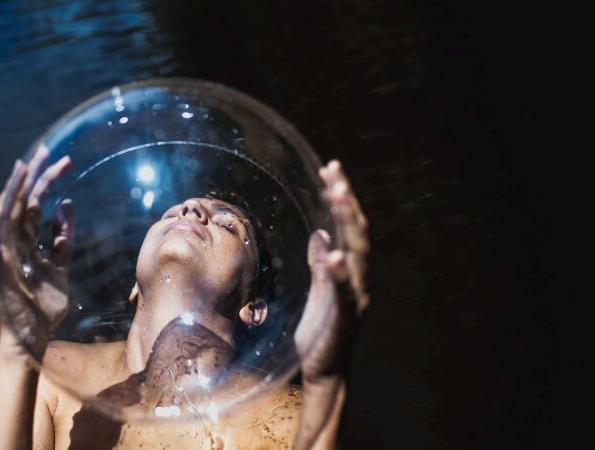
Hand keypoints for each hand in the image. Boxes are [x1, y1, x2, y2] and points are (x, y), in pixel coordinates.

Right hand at [0, 145, 73, 356]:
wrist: (34, 338)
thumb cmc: (44, 305)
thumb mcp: (60, 266)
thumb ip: (63, 238)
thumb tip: (66, 205)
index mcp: (26, 242)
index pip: (37, 203)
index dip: (48, 181)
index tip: (64, 161)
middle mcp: (12, 245)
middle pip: (22, 204)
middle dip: (33, 178)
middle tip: (45, 151)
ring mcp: (3, 259)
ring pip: (6, 219)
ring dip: (12, 194)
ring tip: (20, 168)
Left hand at [295, 160, 368, 380]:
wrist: (322, 369)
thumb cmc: (321, 331)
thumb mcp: (318, 290)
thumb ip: (321, 264)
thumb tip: (321, 235)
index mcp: (351, 270)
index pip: (349, 226)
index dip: (342, 198)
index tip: (331, 169)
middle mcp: (360, 278)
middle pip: (357, 232)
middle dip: (346, 201)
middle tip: (334, 171)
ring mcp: (356, 295)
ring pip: (357, 252)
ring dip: (347, 222)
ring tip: (337, 194)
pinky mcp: (346, 315)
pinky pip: (346, 289)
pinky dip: (342, 270)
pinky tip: (336, 253)